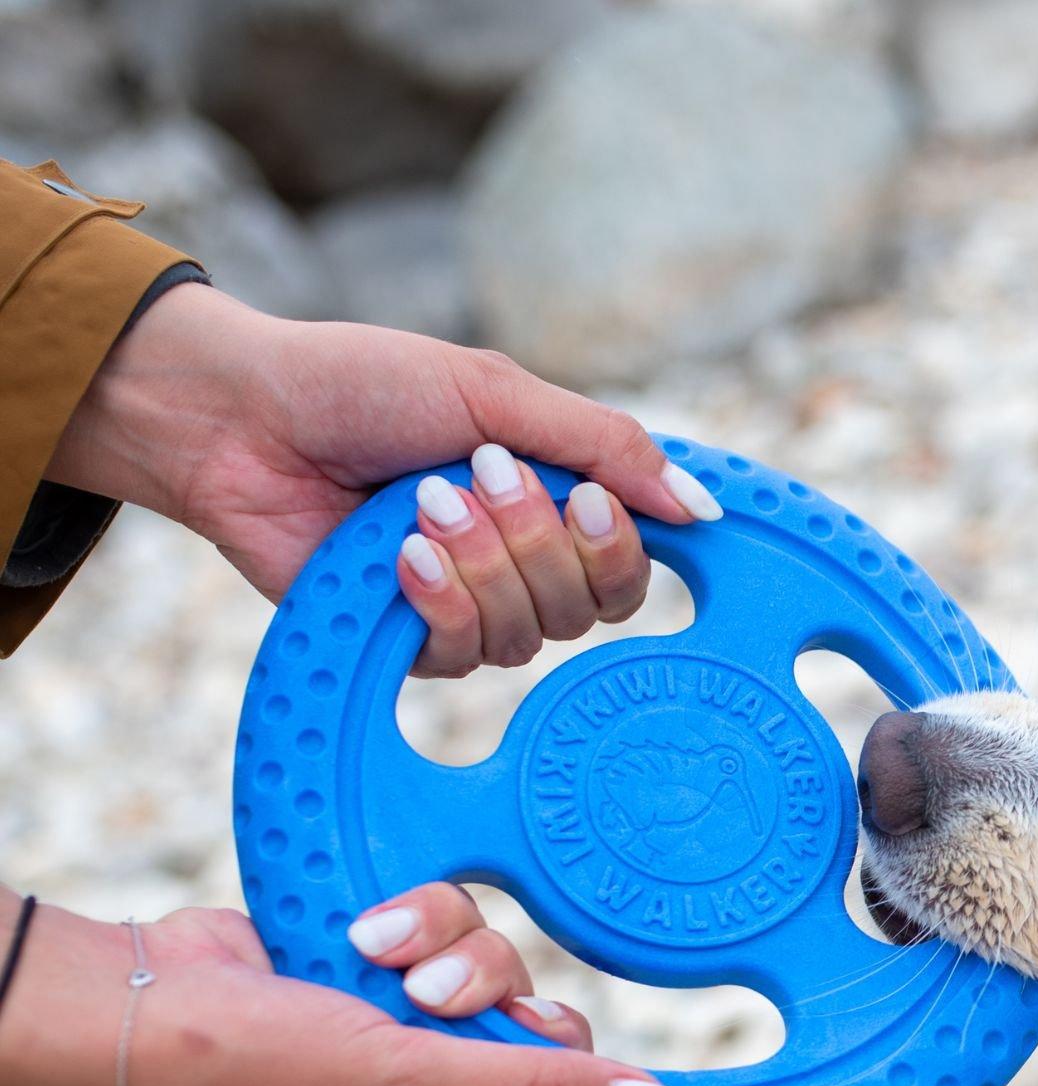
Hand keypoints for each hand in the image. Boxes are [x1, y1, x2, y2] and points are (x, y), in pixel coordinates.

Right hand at [0, 890, 682, 1085]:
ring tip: (379, 957)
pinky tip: (362, 929)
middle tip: (437, 998)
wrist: (132, 995)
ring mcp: (405, 1053)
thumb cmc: (251, 1067)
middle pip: (541, 1049)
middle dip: (496, 1004)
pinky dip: (415, 923)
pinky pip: (452, 940)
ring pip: (500, 980)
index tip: (552, 1040)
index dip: (570, 1084)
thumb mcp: (407, 1083)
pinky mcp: (386, 986)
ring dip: (451, 953)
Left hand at [45, 284, 721, 674]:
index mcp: (552, 503)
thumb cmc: (363, 387)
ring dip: (480, 559)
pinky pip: (466, 654)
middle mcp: (522, 565)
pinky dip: (440, 598)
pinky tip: (400, 553)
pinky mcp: (413, 644)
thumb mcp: (496, 394)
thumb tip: (703, 509)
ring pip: (531, 632)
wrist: (243, 417)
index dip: (621, 545)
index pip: (633, 565)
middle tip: (476, 473)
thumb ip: (605, 445)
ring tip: (418, 501)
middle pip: (591, 606)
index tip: (584, 497)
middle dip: (536, 539)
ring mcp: (471, 609)